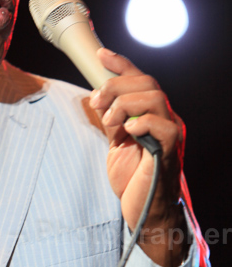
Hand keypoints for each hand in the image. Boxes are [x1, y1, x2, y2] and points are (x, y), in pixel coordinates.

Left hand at [89, 48, 186, 266]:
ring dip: (124, 103)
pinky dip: (141, 122)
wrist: (144, 211)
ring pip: (154, 97)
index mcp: (151, 115)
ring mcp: (170, 133)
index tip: (101, 55)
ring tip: (110, 122)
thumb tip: (99, 97)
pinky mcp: (169, 150)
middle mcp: (164, 119)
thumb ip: (112, 120)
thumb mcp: (116, 143)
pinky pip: (162, 125)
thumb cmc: (132, 179)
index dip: (122, 64)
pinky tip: (127, 132)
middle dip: (116, 86)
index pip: (140, 80)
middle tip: (97, 103)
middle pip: (146, 82)